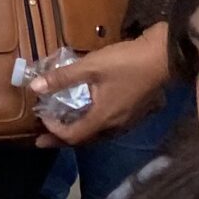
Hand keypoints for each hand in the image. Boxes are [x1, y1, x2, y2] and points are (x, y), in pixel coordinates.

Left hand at [37, 23, 171, 146]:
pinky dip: (93, 126)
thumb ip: (62, 77)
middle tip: (43, 139)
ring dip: (79, 133)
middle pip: (85, 140)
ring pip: (99, 135)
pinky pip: (110, 128)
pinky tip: (90, 116)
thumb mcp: (90, 66)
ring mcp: (129, 121)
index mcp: (103, 118)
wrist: (164, 57)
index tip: (41, 118)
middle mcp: (116, 126)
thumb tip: (33, 86)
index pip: (73, 136)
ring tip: (63, 128)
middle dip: (62, 140)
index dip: (54, 131)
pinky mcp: (136, 113)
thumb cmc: (125, 62)